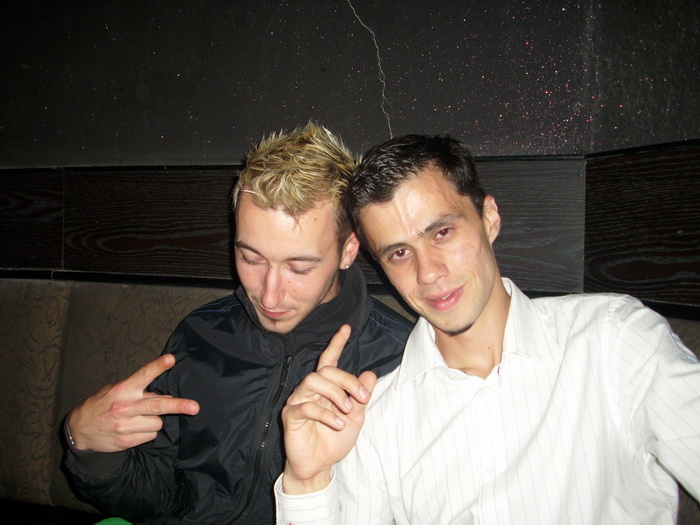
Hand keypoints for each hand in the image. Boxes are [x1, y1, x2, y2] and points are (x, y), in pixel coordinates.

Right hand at [66, 354, 199, 452]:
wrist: (78, 430)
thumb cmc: (101, 404)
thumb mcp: (115, 390)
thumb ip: (138, 390)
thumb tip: (164, 395)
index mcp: (123, 389)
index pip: (143, 375)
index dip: (158, 366)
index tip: (171, 359)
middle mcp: (125, 407)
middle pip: (157, 404)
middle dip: (178, 406)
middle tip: (195, 407)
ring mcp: (126, 425)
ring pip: (158, 422)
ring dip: (155, 420)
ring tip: (140, 418)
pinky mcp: (127, 441)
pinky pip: (151, 435)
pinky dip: (147, 432)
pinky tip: (135, 429)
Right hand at [281, 324, 376, 493]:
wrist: (319, 466)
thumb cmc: (334, 440)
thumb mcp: (356, 417)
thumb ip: (361, 396)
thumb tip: (370, 374)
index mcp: (325, 388)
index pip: (329, 360)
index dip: (337, 343)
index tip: (347, 328)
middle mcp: (310, 389)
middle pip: (325, 370)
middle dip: (347, 380)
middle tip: (361, 397)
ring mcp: (298, 401)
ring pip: (313, 381)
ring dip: (335, 393)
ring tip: (348, 410)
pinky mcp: (291, 415)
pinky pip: (306, 406)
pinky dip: (325, 414)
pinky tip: (338, 424)